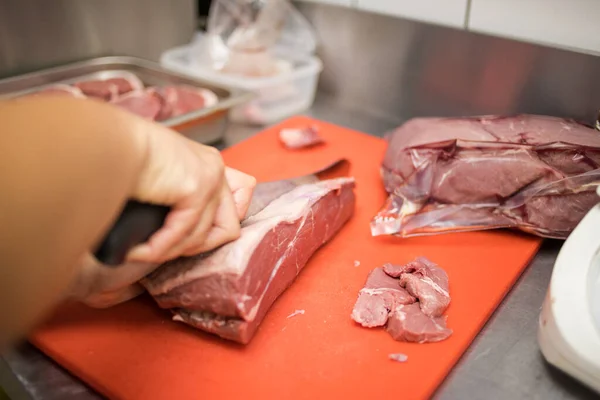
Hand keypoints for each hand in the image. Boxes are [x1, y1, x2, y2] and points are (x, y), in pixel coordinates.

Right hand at [72, 119, 255, 307]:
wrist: (103, 144)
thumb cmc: (117, 161)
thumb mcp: (158, 182)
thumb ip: (177, 202)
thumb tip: (184, 238)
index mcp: (206, 163)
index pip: (243, 196)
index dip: (220, 225)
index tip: (190, 237)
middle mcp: (214, 167)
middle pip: (229, 227)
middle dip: (194, 247)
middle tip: (162, 248)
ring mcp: (210, 176)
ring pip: (203, 237)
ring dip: (169, 251)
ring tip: (142, 250)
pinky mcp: (197, 187)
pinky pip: (184, 234)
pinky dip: (159, 248)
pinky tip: (138, 249)